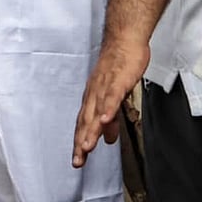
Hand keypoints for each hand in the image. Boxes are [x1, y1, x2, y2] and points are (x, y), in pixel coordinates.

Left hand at [72, 38, 149, 167]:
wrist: (125, 41)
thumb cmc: (119, 66)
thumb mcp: (114, 97)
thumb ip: (110, 119)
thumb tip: (107, 139)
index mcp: (93, 99)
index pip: (84, 124)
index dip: (80, 142)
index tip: (77, 160)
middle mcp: (94, 94)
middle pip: (86, 121)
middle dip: (81, 142)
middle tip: (78, 161)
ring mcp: (105, 87)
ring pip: (96, 112)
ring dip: (91, 130)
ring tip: (87, 147)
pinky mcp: (118, 80)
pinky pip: (111, 97)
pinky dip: (107, 109)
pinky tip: (105, 121)